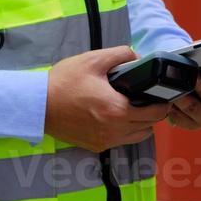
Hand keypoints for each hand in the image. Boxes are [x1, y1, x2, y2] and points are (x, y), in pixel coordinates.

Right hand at [45, 46, 170, 152]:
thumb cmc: (64, 82)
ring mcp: (105, 141)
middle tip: (146, 97)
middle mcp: (114, 130)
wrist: (38, 105)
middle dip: (153, 112)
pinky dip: (126, 131)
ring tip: (132, 106)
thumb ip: (121, 54)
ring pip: (137, 137)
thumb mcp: (94, 60)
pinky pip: (121, 141)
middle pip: (150, 126)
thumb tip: (138, 58)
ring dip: (141, 124)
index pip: (156, 113)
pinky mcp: (95, 146)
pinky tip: (116, 115)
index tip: (159, 93)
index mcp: (117, 109)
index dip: (162, 102)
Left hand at [167, 68, 200, 129]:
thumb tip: (198, 60)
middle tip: (186, 75)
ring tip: (171, 86)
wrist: (197, 91)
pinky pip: (180, 117)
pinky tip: (167, 98)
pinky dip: (172, 107)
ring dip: (180, 95)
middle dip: (196, 83)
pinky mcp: (193, 125)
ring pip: (191, 106)